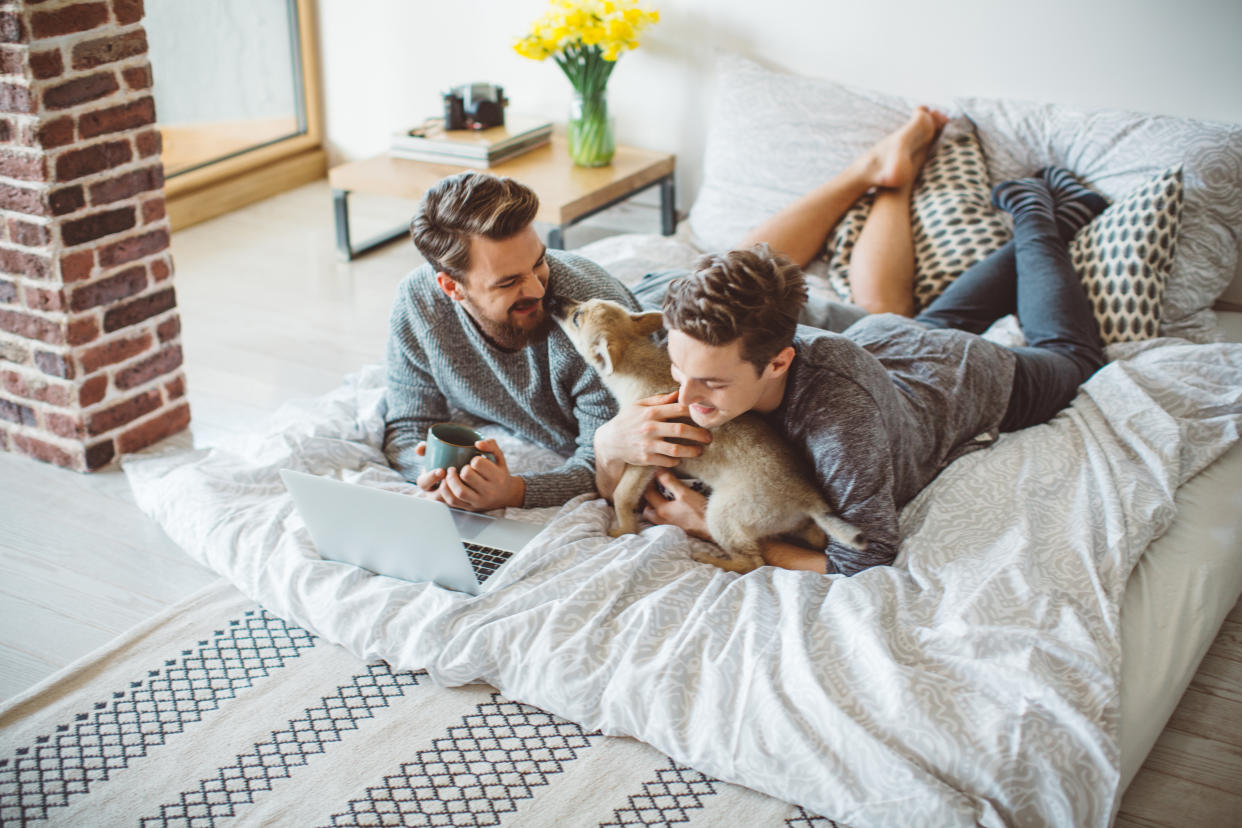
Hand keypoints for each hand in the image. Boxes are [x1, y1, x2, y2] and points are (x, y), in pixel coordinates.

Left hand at [414, 438, 523, 510]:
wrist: (505, 496)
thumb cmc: (499, 473)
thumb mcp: (499, 457)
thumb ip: (491, 445)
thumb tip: (477, 443)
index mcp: (498, 477)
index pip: (478, 464)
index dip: (474, 459)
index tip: (475, 461)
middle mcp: (489, 491)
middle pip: (467, 475)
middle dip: (462, 468)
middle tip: (462, 467)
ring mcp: (478, 501)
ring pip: (459, 491)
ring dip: (450, 479)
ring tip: (451, 473)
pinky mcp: (469, 507)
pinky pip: (452, 501)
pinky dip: (445, 491)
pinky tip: (446, 483)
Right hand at [595, 390, 711, 467]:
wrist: (609, 442)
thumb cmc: (627, 420)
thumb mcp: (639, 405)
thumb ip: (659, 400)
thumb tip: (678, 393)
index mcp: (650, 412)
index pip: (678, 409)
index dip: (694, 411)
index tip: (704, 416)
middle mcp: (650, 428)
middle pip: (681, 430)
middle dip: (699, 434)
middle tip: (709, 437)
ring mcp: (648, 444)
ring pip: (676, 449)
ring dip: (692, 451)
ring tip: (700, 450)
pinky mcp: (646, 459)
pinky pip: (667, 461)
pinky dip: (677, 460)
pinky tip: (681, 457)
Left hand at [641, 469, 710, 539]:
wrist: (712, 528)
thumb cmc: (699, 511)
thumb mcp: (684, 493)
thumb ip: (669, 481)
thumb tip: (658, 471)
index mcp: (662, 510)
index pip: (648, 494)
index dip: (649, 483)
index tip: (656, 476)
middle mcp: (662, 520)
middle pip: (647, 510)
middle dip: (649, 499)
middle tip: (656, 489)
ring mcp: (669, 526)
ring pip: (654, 517)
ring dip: (655, 507)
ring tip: (663, 498)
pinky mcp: (677, 529)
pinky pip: (664, 521)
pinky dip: (663, 514)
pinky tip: (673, 508)